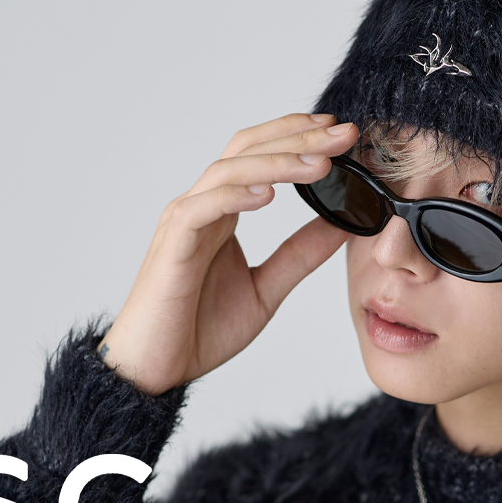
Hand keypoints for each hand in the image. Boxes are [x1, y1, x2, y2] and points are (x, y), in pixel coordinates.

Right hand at [97, 114, 355, 394]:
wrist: (157, 371)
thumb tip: (345, 224)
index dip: (296, 136)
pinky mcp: (172, 247)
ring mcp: (184, 222)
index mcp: (224, 211)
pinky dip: (234, 195)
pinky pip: (201, 209)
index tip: (339, 131)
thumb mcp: (267, 287)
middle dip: (298, 137)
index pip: (259, 155)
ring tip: (320, 163)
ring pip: (228, 171)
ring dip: (277, 162)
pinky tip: (268, 194)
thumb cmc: (200, 329)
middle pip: (248, 150)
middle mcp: (202, 206)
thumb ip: (301, 254)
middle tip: (343, 132)